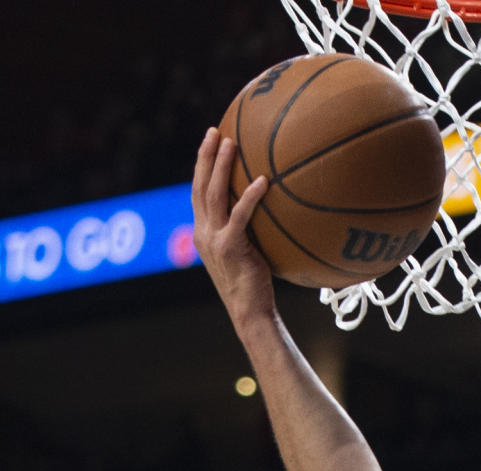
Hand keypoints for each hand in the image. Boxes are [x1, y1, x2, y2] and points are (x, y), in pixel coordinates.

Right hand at [191, 127, 273, 322]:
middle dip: (205, 156)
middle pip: (199, 187)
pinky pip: (240, 216)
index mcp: (203, 234)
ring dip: (220, 166)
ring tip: (231, 142)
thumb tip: (267, 212)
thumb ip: (244, 232)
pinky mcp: (230, 248)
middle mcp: (203, 234)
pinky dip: (250, 196)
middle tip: (214, 131)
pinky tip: (263, 181)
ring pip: (213, 194)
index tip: (208, 143)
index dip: (201, 167)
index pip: (197, 193)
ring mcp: (214, 241)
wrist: (250, 312)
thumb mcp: (244, 254)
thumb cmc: (253, 286)